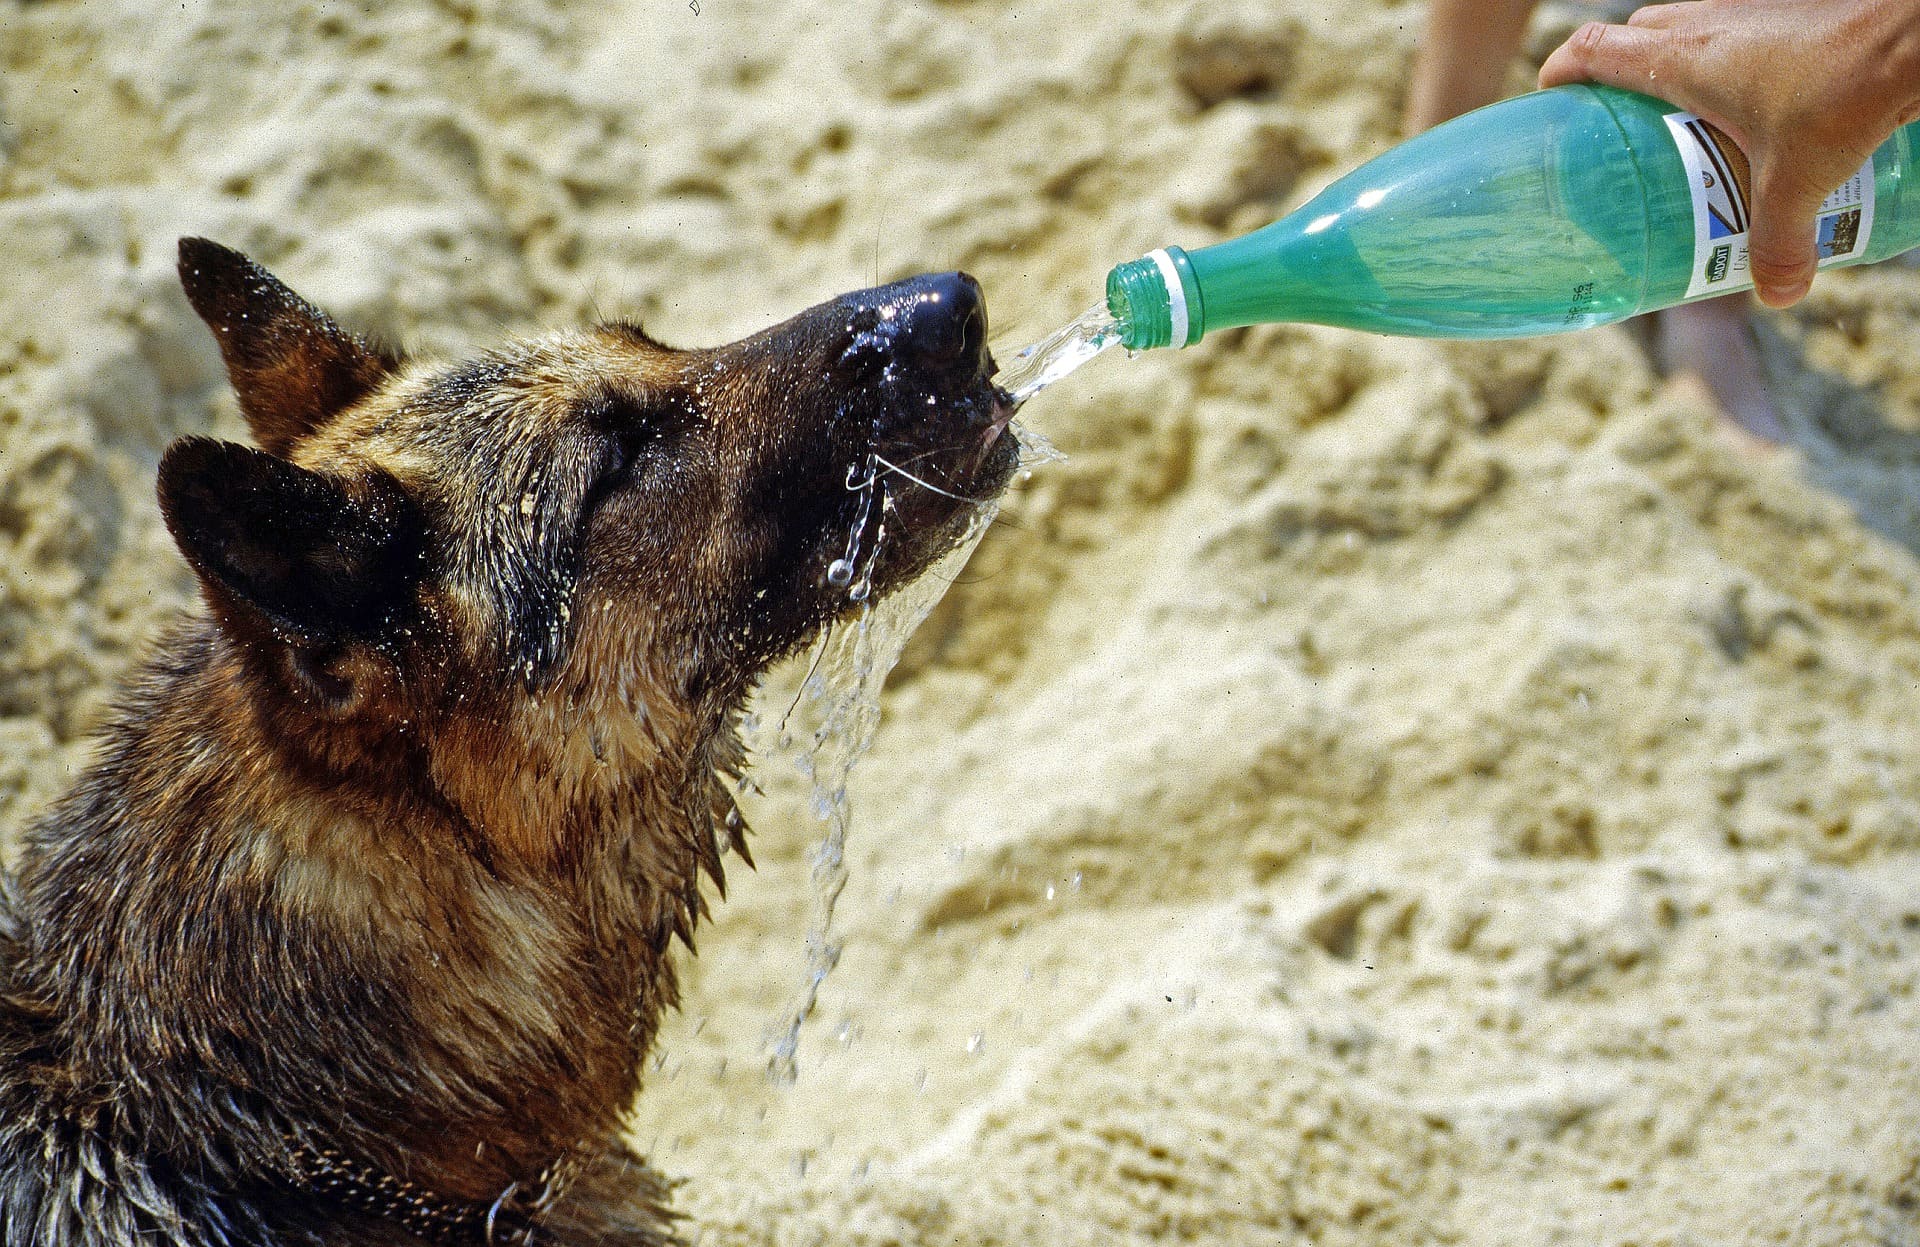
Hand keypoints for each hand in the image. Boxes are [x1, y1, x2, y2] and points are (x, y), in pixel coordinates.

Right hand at [1539, 0, 1919, 306]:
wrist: (1919, 26)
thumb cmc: (1850, 85)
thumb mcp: (1805, 178)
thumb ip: (1780, 242)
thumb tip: (1778, 294)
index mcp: (1683, 58)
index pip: (1594, 50)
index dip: (1561, 74)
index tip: (1551, 105)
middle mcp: (1708, 22)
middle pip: (1635, 36)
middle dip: (1617, 75)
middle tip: (1622, 127)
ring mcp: (1749, 9)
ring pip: (1685, 27)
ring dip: (1674, 64)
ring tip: (1686, 121)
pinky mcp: (1788, 11)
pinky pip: (1733, 28)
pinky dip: (1726, 59)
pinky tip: (1754, 101)